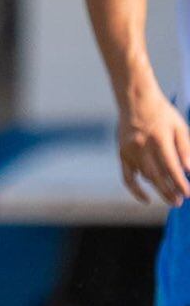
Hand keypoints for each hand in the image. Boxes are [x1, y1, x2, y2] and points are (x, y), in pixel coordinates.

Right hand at [118, 83, 189, 206]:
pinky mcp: (122, 154)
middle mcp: (142, 147)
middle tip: (178, 203)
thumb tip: (189, 171)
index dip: (180, 183)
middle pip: (156, 176)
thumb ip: (185, 149)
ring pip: (145, 177)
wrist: (136, 102)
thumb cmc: (162, 114)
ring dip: (159, 189)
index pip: (171, 167)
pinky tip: (147, 199)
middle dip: (169, 192)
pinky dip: (136, 190)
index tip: (188, 194)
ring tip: (171, 197)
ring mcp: (129, 152)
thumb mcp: (180, 127)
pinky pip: (127, 177)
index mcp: (159, 139)